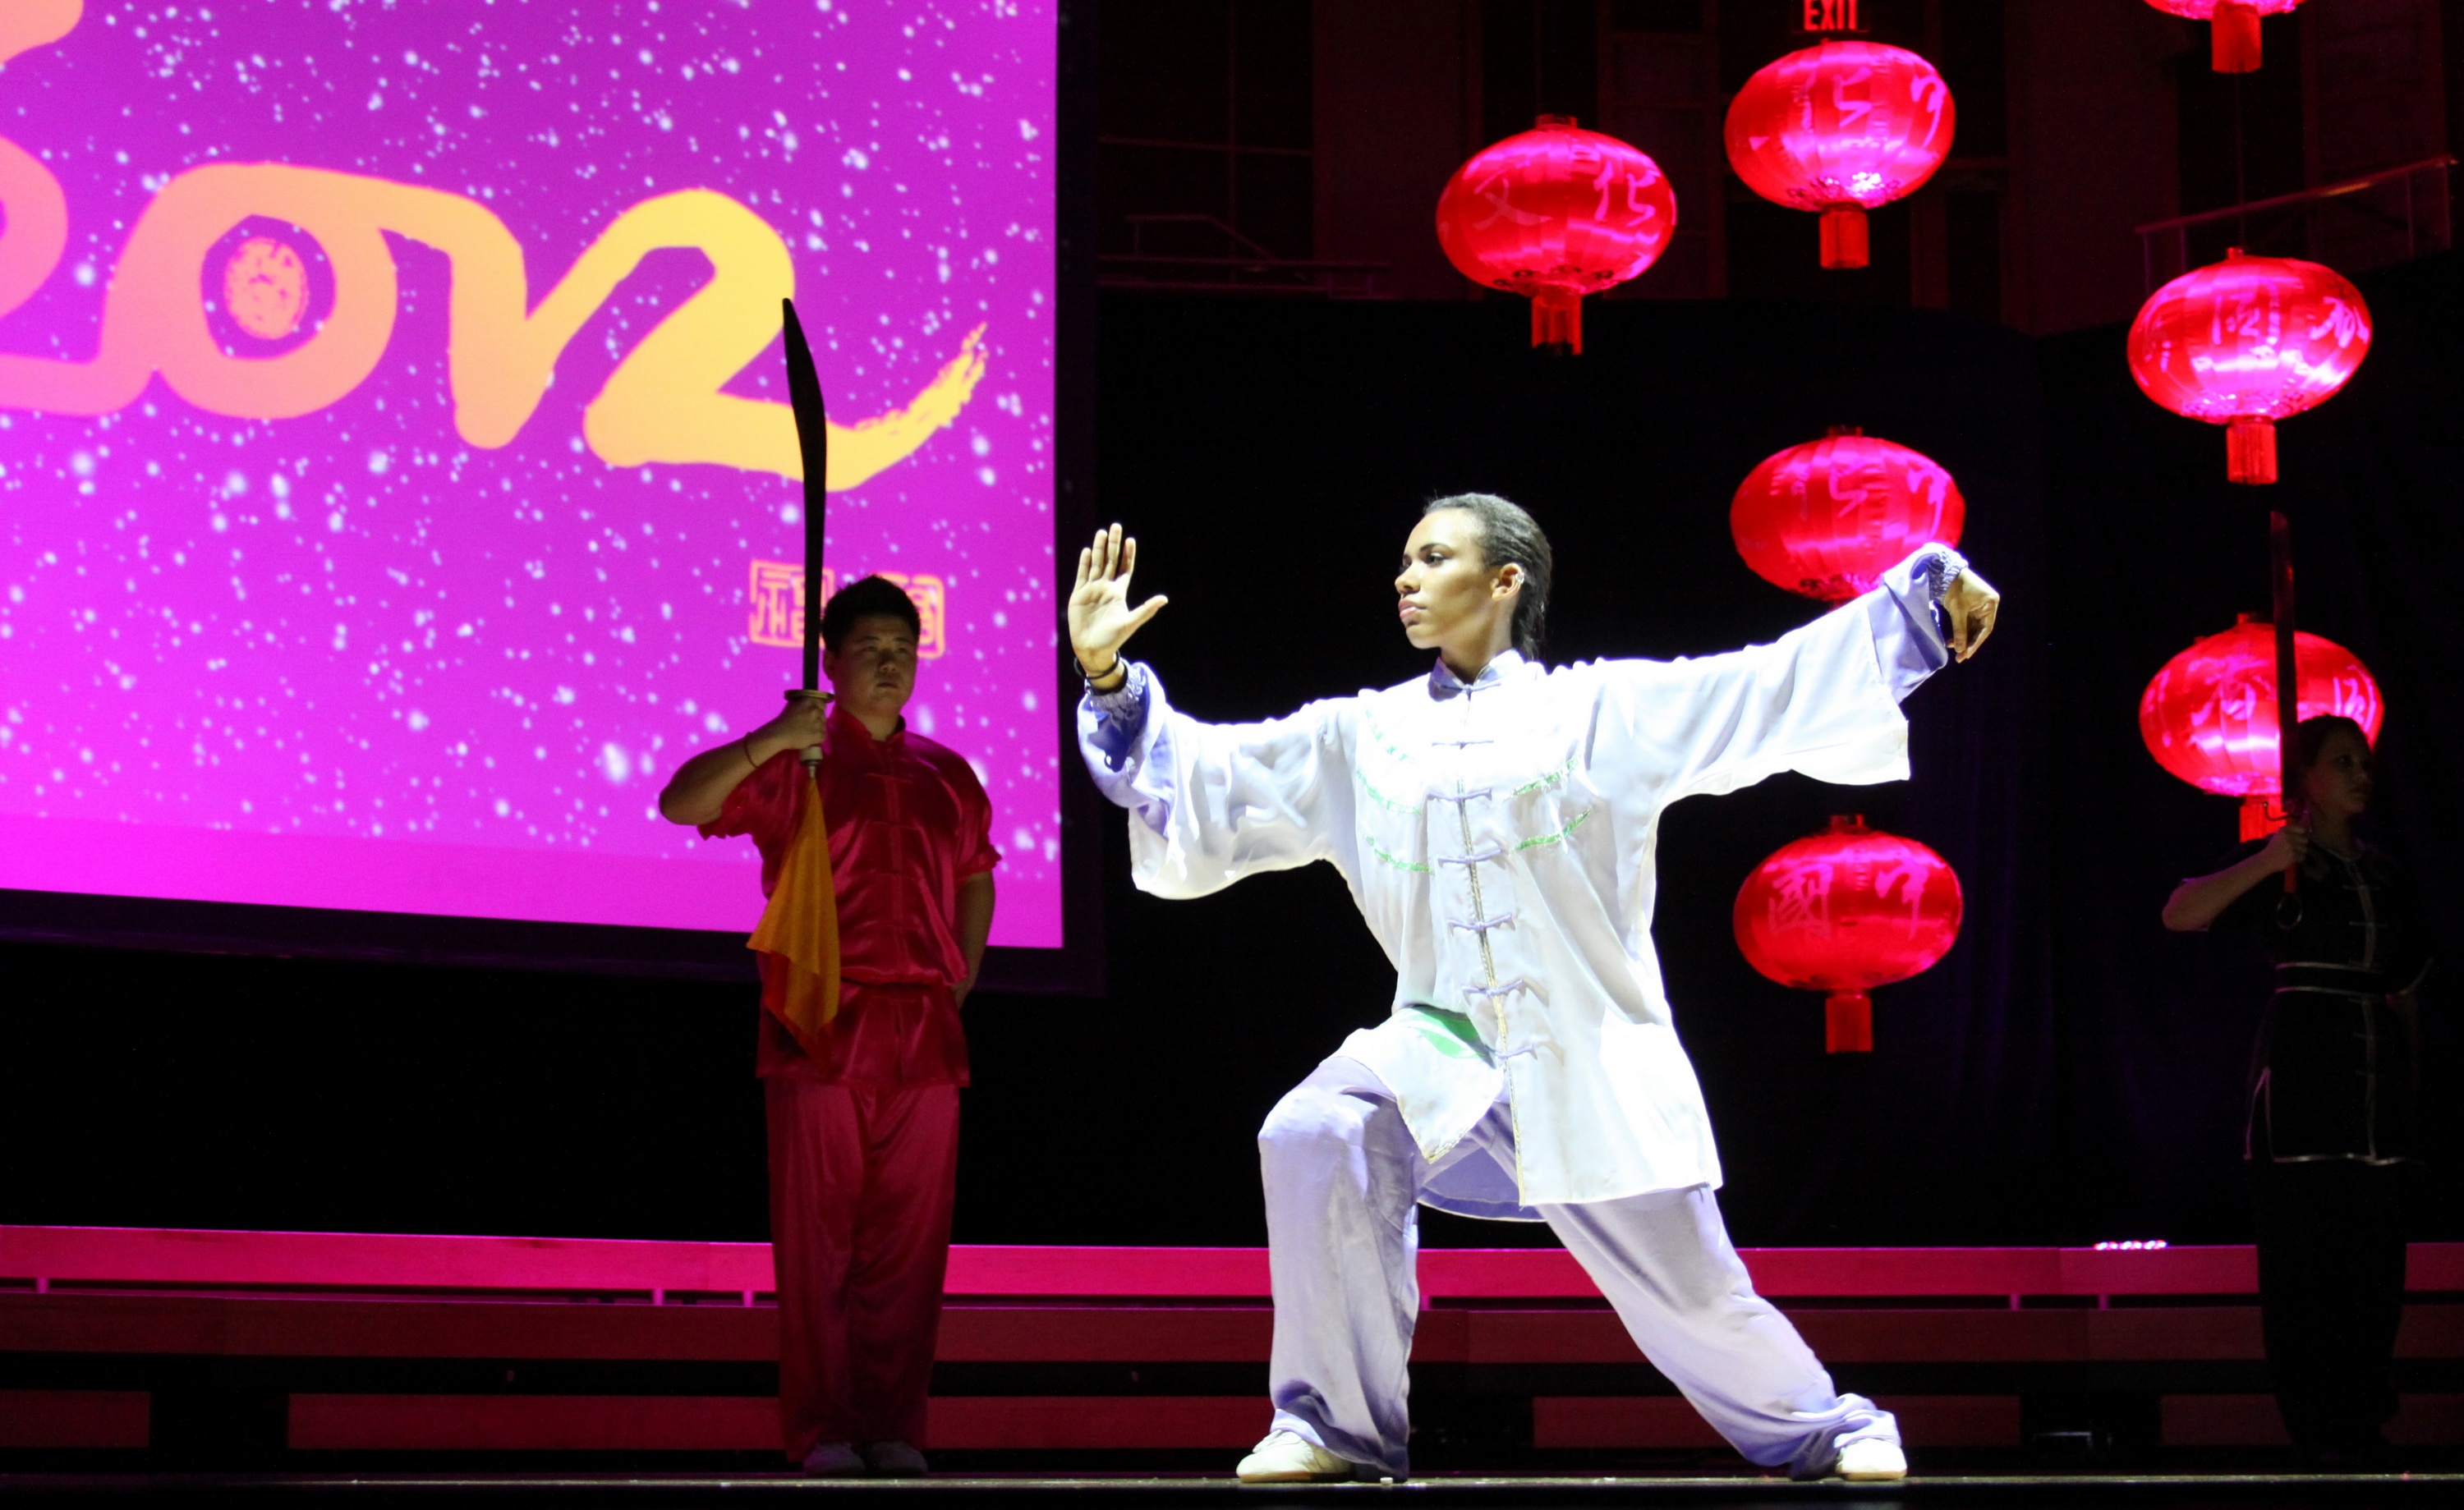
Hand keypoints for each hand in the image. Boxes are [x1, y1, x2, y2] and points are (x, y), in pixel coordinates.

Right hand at [751, 690, 830, 762]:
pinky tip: (809, 739)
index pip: (822, 705)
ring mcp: (818, 723)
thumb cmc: (783, 720)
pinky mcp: (818, 734)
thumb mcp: (793, 705)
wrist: (779, 734)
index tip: (813, 716)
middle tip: (808, 726)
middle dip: (818, 721)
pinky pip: (823, 736)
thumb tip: (813, 705)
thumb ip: (805, 704)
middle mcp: (815, 710)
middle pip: (823, 716)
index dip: (818, 711)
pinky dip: (817, 739)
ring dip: (818, 730)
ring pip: (823, 727)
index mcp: (809, 701)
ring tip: (807, 733)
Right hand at [1068, 523, 1166, 677]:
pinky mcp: (1078, 595)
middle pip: (1111, 561)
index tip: (1131, 539)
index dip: (1128, 554)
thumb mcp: (1131, 623)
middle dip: (1113, 544)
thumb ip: (1146, 610)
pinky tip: (1087, 551)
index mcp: (1119, 593)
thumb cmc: (1113, 639)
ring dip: (1099, 549)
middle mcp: (1106, 588)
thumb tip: (1164, 599)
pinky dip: (1085, 563)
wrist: (1092, 649)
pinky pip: (1082, 575)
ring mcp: (1092, 590)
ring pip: (1096, 564)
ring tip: (1101, 533)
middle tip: (1116, 526)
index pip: (1125, 568)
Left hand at [1941, 567, 1999, 661]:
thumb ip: (1960, 630)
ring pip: (1972, 627)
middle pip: (1980, 629)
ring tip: (1954, 649)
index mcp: (1991, 604)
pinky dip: (1960, 631)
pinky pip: (1967, 623)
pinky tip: (1952, 641)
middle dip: (1968, 643)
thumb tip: (1960, 649)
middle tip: (1959, 657)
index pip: (1986, 629)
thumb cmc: (1954, 588)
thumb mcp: (1957, 610)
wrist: (1944, 572)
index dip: (1976, 643)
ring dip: (1963, 638)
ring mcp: (1980, 606)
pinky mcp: (1970, 606)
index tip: (1967, 654)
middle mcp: (1988, 605)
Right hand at [2262, 819, 2311, 873]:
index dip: (2302, 834)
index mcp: (2284, 830)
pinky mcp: (2293, 854)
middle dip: (2301, 844)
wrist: (2266, 860)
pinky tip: (2291, 858)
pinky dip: (2298, 858)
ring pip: (2304, 848)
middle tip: (2293, 847)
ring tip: (2291, 853)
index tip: (2298, 838)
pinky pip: (2302, 856)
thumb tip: (2306, 831)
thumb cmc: (2273, 848)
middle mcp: (2288, 836)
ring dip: (2300, 852)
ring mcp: (2290, 845)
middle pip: (2305, 840)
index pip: (2301, 829)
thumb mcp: (2279, 836)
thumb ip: (2290, 832)